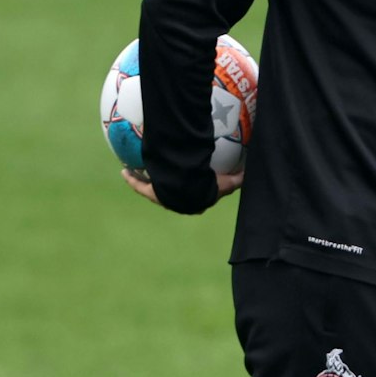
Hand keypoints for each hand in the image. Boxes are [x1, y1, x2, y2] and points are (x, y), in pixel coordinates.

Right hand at [122, 168, 243, 205]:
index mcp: (197, 204)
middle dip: (175, 191)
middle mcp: (179, 205)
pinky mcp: (151, 194)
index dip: (200, 194)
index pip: (200, 200)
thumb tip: (252, 172)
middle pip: (176, 197)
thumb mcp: (227, 182)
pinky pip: (139, 185)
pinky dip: (132, 179)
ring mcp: (164, 200)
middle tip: (173, 180)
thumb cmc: (208, 185)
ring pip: (154, 191)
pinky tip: (124, 171)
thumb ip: (238, 178)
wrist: (188, 188)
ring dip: (149, 185)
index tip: (200, 186)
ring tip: (144, 176)